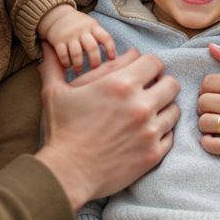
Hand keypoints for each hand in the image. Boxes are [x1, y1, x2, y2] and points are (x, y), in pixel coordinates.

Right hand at [35, 44, 180, 208]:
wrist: (67, 173)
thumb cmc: (61, 131)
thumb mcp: (54, 93)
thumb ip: (54, 65)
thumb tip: (45, 45)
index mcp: (120, 84)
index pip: (154, 62)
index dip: (147, 66)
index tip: (139, 74)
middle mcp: (140, 105)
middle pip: (171, 84)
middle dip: (161, 85)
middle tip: (148, 92)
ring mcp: (149, 131)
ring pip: (174, 109)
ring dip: (163, 109)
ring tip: (148, 113)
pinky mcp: (153, 154)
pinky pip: (170, 135)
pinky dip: (161, 133)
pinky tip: (146, 133)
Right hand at [38, 5, 116, 70]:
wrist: (57, 15)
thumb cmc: (79, 25)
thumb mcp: (92, 26)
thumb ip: (100, 37)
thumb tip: (115, 57)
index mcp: (93, 27)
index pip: (105, 37)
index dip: (111, 48)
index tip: (112, 59)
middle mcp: (82, 31)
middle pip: (92, 47)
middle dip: (95, 60)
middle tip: (95, 68)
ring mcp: (69, 35)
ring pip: (76, 53)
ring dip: (79, 64)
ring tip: (79, 70)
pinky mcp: (58, 40)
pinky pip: (62, 54)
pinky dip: (65, 62)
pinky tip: (67, 65)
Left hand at [197, 43, 219, 172]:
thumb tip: (212, 48)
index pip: (208, 81)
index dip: (208, 89)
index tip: (216, 95)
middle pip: (203, 101)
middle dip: (205, 106)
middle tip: (215, 110)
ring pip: (204, 122)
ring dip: (206, 125)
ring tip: (216, 126)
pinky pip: (212, 145)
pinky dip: (208, 143)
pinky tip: (216, 140)